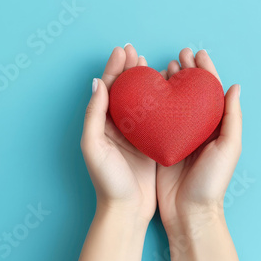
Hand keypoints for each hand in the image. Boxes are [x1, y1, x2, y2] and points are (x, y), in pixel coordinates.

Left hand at [77, 44, 155, 260]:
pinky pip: (154, 116)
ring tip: (151, 64)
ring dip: (144, 82)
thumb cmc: (108, 182)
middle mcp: (117, 126)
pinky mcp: (149, 143)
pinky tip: (166, 91)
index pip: (107, 88)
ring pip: (140, 100)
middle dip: (128, 69)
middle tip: (136, 52)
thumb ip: (94, 114)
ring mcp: (134, 134)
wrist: (127, 210)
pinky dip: (159, 101)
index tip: (123, 50)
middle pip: (123, 91)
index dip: (114, 68)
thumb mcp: (94, 147)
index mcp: (101, 124)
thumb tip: (98, 83)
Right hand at [156, 48, 241, 260]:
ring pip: (174, 101)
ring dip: (170, 82)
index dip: (205, 71)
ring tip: (164, 65)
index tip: (197, 53)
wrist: (189, 212)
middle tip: (178, 54)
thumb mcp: (228, 148)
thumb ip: (232, 117)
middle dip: (187, 71)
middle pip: (191, 92)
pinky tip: (149, 91)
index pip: (211, 91)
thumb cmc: (211, 182)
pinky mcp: (161, 144)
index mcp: (215, 126)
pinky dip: (155, 102)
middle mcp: (197, 127)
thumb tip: (235, 86)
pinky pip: (158, 117)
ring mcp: (178, 135)